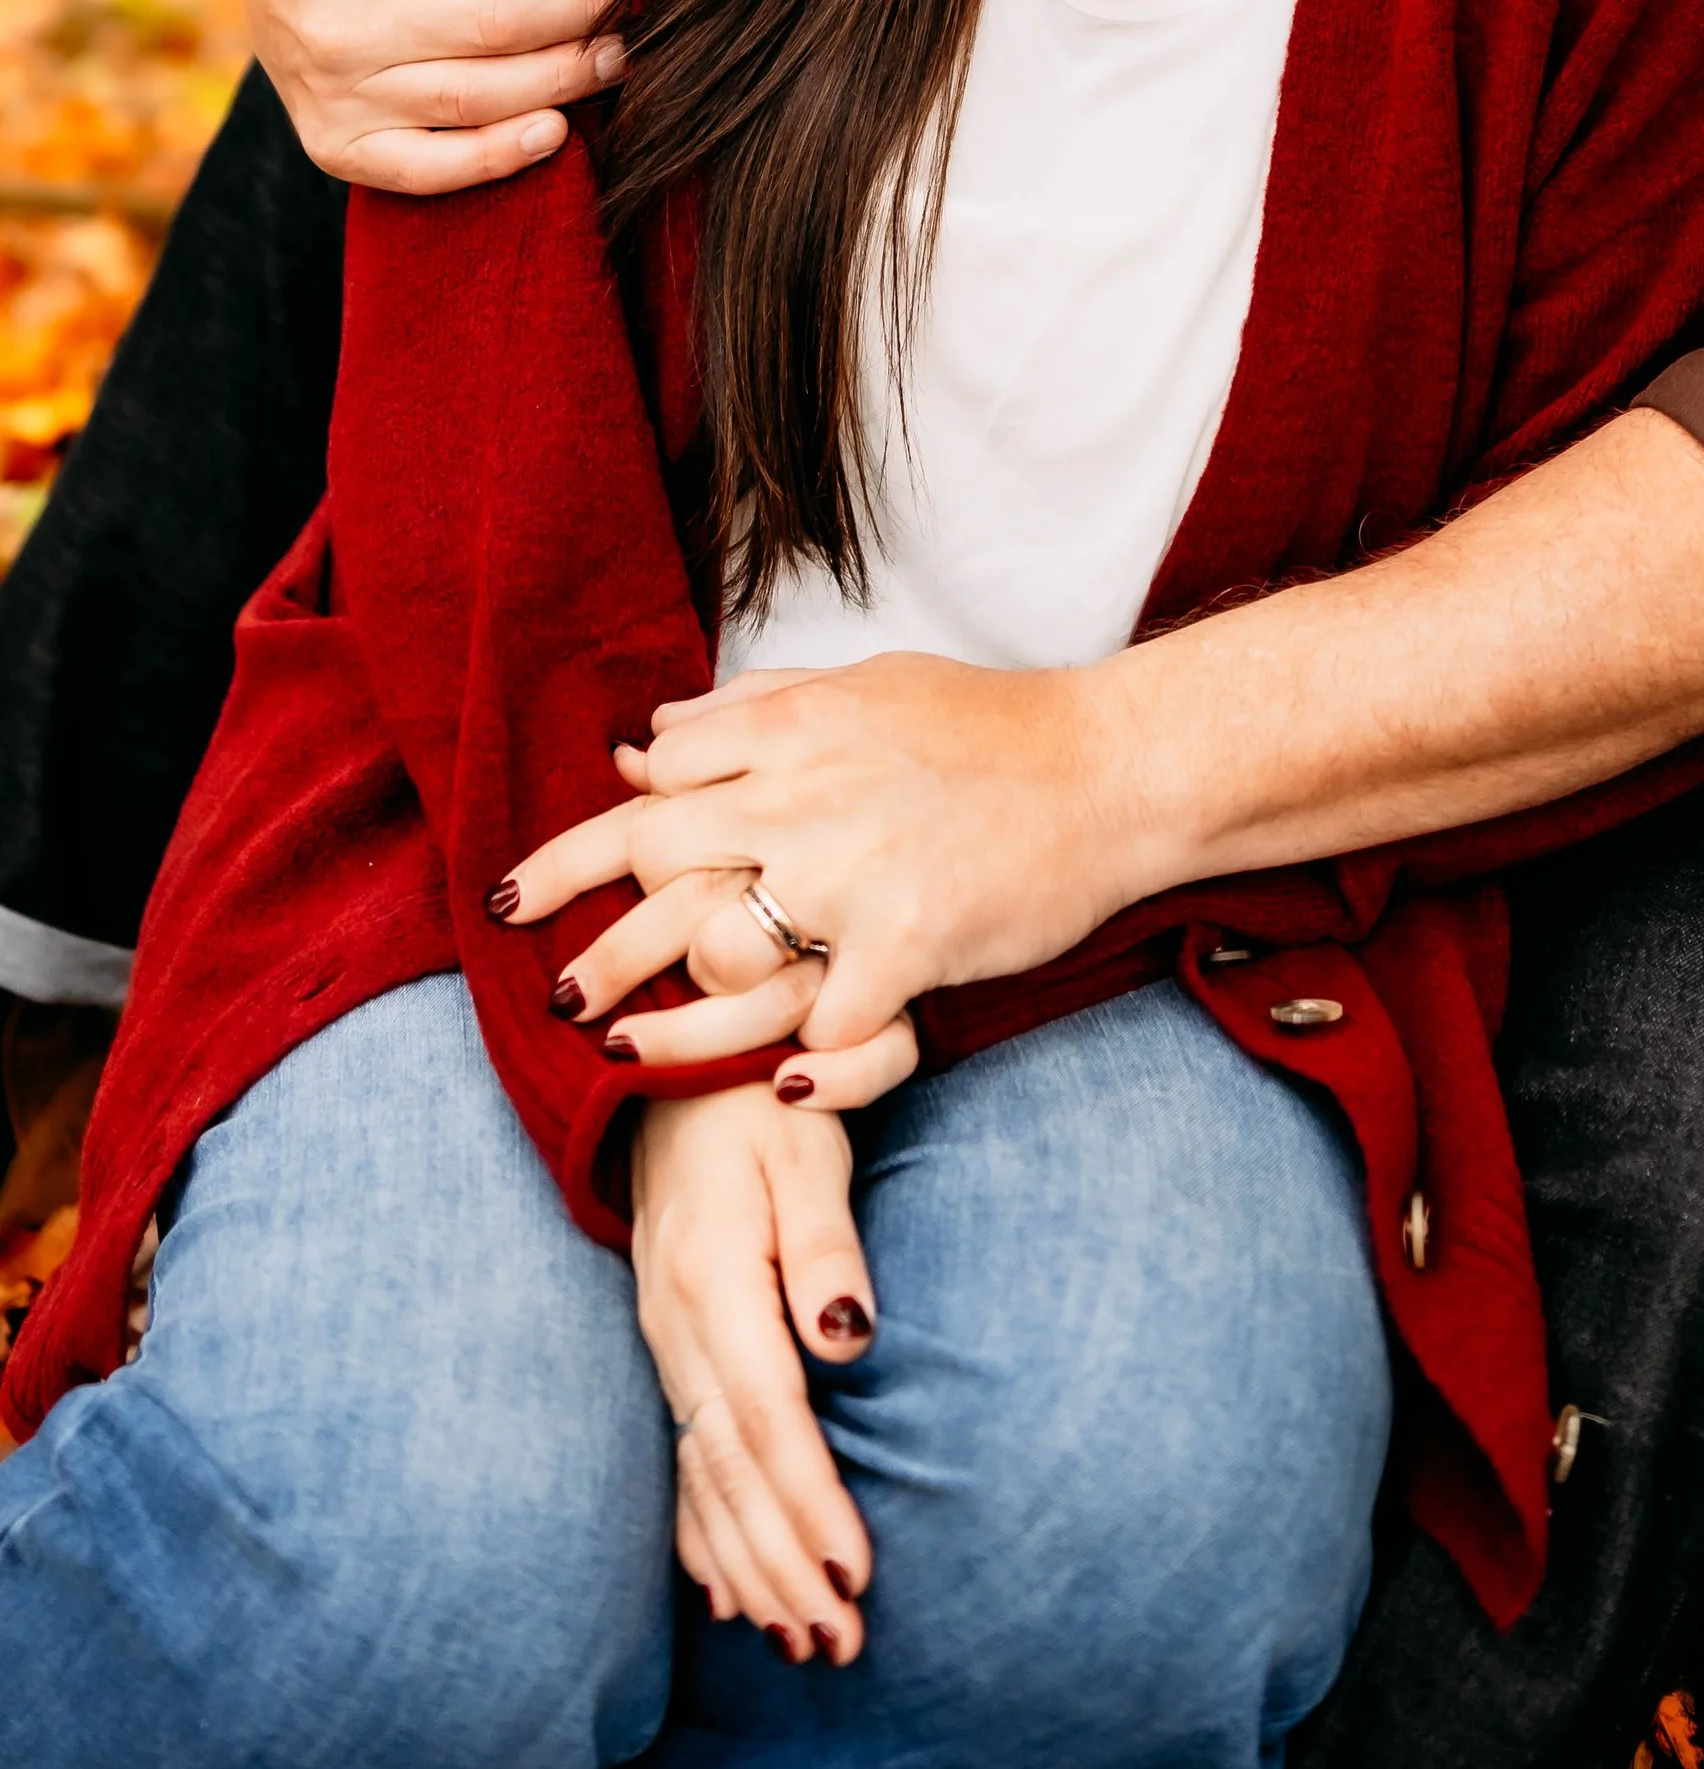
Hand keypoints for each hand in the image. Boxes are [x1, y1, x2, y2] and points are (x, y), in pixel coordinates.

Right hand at [246, 0, 626, 190]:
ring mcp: (338, 93)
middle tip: (628, 2)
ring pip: (474, 97)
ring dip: (561, 81)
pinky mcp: (341, 148)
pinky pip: (429, 168)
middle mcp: (340, 23)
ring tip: (617, 57)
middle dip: (579, 11)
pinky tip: (556, 133)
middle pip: (493, 24)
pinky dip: (497, 158)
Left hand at [500, 656, 1142, 1065]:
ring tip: (642, 1048)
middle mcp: (805, 795)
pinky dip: (808, 1062)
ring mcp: (853, 874)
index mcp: (792, 727)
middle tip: (554, 990)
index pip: (651, 782)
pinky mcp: (905, 946)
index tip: (524, 891)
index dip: (581, 843)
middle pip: (653, 864)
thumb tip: (645, 739)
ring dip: (687, 1012)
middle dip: (593, 938)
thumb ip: (751, 711)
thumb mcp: (866, 687)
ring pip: (722, 957)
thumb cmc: (994, 730)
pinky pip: (826, 1027)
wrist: (1113, 769)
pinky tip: (785, 1082)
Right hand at [631, 1081, 877, 1659]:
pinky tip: (727, 1592)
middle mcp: (678, 1328)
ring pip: (704, 1477)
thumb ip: (827, 1246)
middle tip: (838, 1648)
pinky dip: (703, 1534)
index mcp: (715, 1282)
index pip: (767, 1418)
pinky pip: (682, 1460)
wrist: (672, 1064)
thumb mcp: (806, 1149)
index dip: (807, 1502)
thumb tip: (850, 1340)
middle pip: (732, 1470)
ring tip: (801, 1642)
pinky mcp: (668, 1345)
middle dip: (784, 1565)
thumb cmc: (759, 1099)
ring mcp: (664, 1341)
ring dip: (750, 1567)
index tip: (852, 1574)